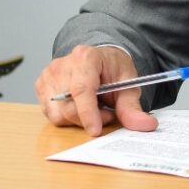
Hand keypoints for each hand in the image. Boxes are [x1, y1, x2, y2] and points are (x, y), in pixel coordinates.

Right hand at [34, 44, 156, 136]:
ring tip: (93, 107)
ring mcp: (48, 76)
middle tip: (107, 113)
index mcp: (85, 57)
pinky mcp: (41, 86)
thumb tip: (147, 125)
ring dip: (78, 119)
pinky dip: (67, 117)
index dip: (88, 113)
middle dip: (90, 118)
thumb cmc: (112, 69)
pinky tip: (79, 106)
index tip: (96, 131)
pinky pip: (52, 114)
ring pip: (58, 114)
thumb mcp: (129, 85)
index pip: (81, 89)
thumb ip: (133, 107)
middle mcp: (62, 65)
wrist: (98, 58)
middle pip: (69, 106)